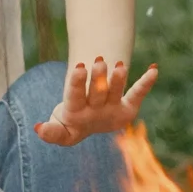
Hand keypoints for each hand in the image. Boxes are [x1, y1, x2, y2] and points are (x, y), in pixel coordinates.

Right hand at [35, 55, 156, 145]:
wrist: (89, 128)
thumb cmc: (69, 121)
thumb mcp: (57, 125)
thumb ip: (50, 130)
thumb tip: (38, 128)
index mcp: (76, 114)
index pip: (74, 98)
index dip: (77, 84)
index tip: (78, 67)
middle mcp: (96, 113)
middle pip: (97, 94)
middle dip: (98, 77)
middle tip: (99, 61)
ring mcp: (112, 110)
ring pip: (115, 93)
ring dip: (118, 79)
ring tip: (119, 65)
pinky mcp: (128, 109)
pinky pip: (137, 94)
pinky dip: (146, 83)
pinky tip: (155, 69)